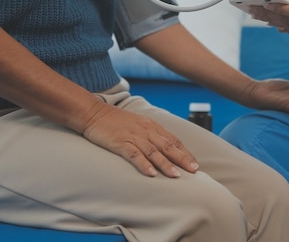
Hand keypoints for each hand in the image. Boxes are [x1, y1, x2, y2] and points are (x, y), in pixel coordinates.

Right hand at [82, 102, 198, 177]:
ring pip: (154, 152)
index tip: (195, 163)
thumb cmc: (115, 121)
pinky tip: (151, 174)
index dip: (185, 152)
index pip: (173, 140)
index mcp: (152, 126)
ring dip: (166, 164)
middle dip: (183, 159)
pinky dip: (144, 164)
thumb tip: (163, 147)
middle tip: (194, 171)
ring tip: (177, 176)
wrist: (93, 113)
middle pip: (168, 146)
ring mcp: (134, 136)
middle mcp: (146, 131)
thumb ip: (150, 134)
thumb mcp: (138, 124)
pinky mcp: (121, 142)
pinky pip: (135, 154)